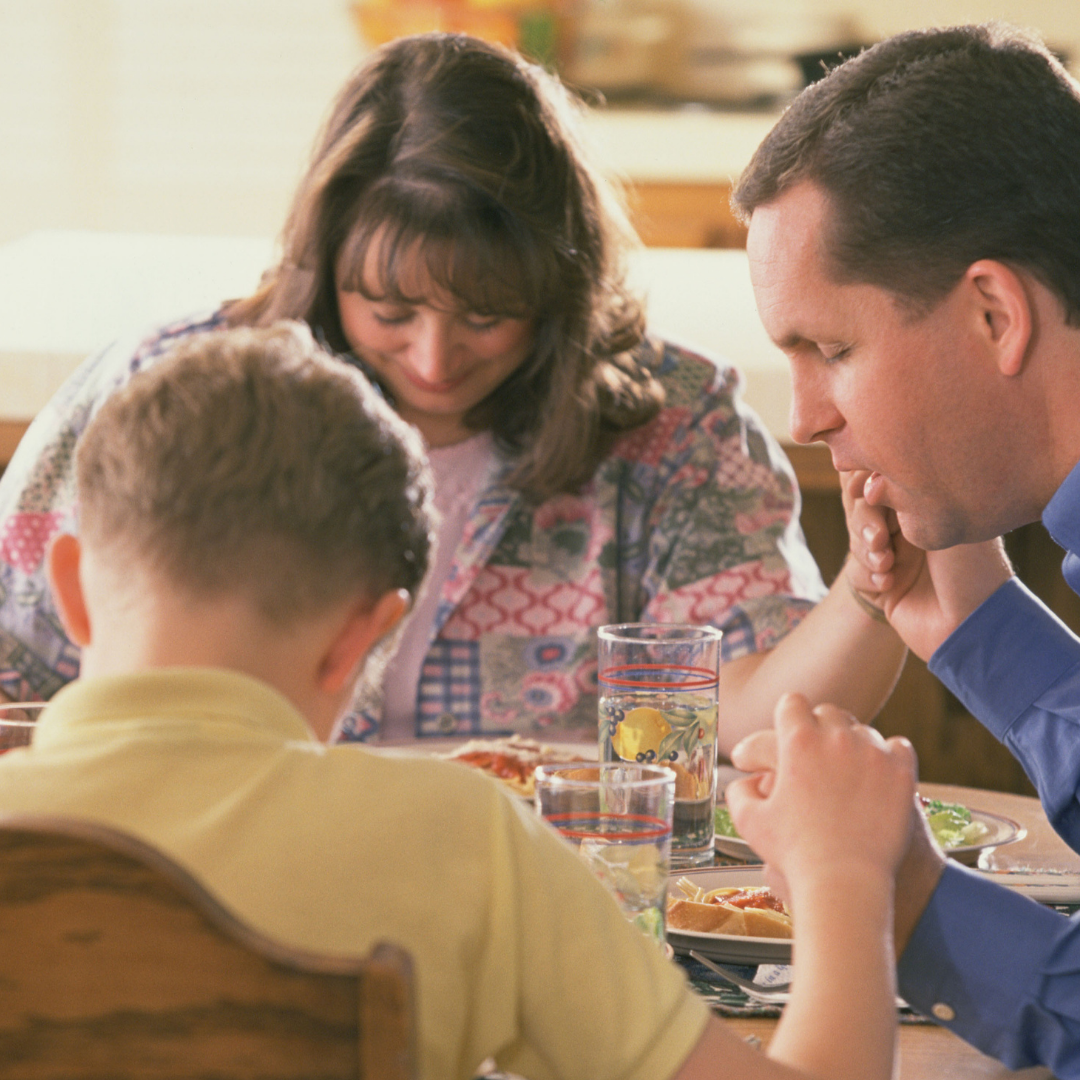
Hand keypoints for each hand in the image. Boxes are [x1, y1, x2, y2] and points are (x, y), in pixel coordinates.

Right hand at [726, 694, 917, 894]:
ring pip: (862, 729)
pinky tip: (878, 772)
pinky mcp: (901, 772)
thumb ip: (740, 792)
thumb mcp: (749, 822)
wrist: (846, 882)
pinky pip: (897, 746)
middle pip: (828, 712)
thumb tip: (746, 780)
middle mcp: (836, 737)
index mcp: (797, 741)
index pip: (792, 703)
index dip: (787, 717)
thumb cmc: (796, 854)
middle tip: (816, 753)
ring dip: (852, 743)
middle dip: (819, 728)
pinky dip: (887, 755)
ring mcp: (873, 752)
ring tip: (847, 768)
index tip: (787, 733)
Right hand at [843, 470, 1012, 659]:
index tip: (866, 490)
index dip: (867, 482)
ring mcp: (896, 555)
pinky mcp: (881, 584)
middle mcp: (912, 526)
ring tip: (886, 564)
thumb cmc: (972, 570)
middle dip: (865, 520)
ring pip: (856, 537)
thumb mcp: (945, 521)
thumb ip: (907, 494)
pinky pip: (856, 571)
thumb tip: (871, 481)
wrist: (971, 627)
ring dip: (866, 550)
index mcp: (930, 505)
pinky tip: (888, 583)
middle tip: (879, 539)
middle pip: (863, 506)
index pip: (886, 480)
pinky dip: (867, 574)